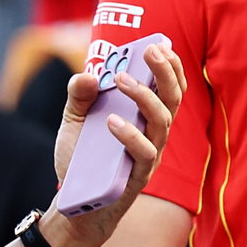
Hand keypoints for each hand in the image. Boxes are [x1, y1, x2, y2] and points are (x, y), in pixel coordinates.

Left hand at [44, 42, 184, 246]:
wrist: (74, 203)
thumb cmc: (81, 161)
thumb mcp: (74, 123)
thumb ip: (79, 97)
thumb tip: (87, 75)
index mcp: (144, 119)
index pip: (169, 89)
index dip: (172, 66)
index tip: (163, 44)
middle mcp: (153, 135)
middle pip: (172, 99)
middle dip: (166, 72)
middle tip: (151, 51)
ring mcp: (148, 156)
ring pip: (162, 122)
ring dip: (144, 97)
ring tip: (122, 78)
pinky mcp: (137, 177)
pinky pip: (143, 154)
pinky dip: (129, 135)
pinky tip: (111, 121)